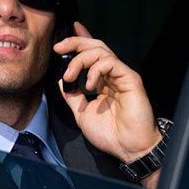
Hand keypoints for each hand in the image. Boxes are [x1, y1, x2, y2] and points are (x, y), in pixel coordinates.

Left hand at [55, 22, 161, 172]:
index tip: (62, 40)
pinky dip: (95, 69)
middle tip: (59, 48)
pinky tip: (89, 84)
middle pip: (95, 46)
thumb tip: (61, 81)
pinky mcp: (130, 78)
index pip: (91, 54)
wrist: (128, 148)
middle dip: (75, 43)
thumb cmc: (111, 135)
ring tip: (70, 76)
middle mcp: (113, 75)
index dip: (79, 41)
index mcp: (103, 81)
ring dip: (80, 59)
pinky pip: (111, 63)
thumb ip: (72, 96)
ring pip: (101, 51)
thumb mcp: (82, 113)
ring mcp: (121, 75)